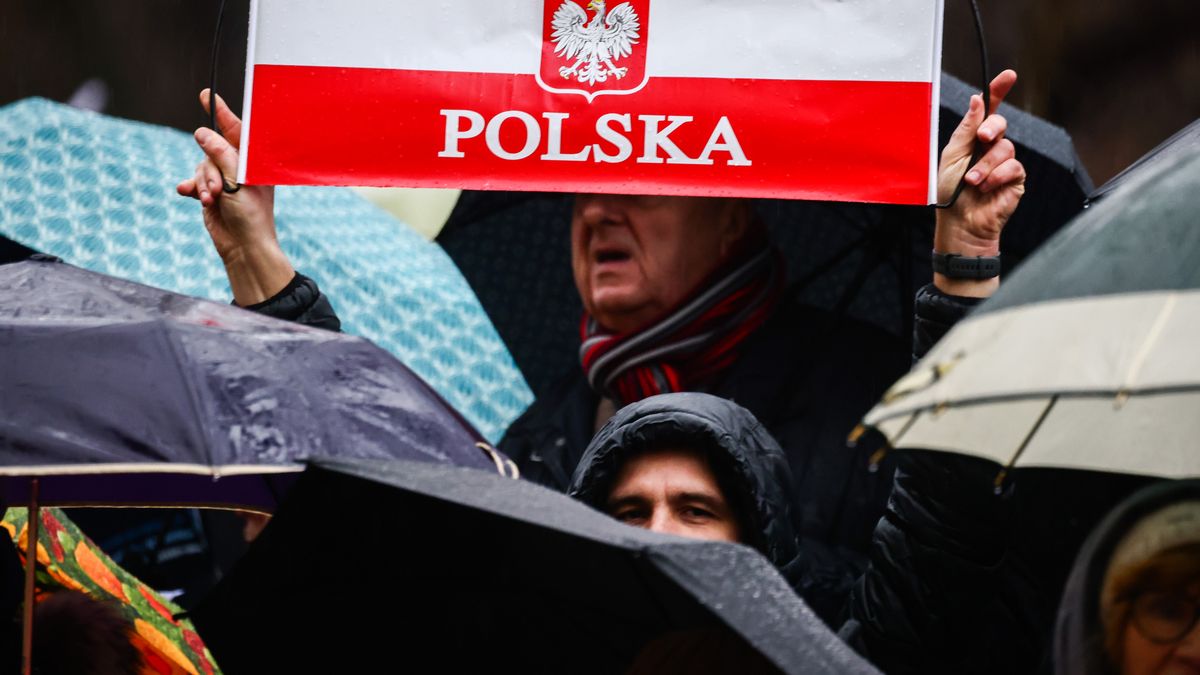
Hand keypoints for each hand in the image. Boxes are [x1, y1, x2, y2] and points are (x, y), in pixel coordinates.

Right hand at [176, 89, 293, 305]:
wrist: (243, 247)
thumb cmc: (251, 214)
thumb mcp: (238, 180)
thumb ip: (220, 154)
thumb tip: (201, 133)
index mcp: (253, 162)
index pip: (236, 130)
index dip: (222, 112)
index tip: (207, 94)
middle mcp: (238, 168)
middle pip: (212, 149)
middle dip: (210, 167)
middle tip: (219, 188)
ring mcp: (224, 180)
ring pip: (201, 165)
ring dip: (203, 182)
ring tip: (212, 199)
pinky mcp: (210, 193)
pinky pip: (193, 180)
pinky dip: (193, 188)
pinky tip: (192, 195)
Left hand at [934, 69, 1025, 296]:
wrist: (960, 224)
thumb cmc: (950, 194)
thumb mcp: (952, 157)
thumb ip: (966, 129)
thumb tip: (977, 100)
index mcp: (972, 140)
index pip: (988, 110)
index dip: (998, 92)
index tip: (1008, 76)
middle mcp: (989, 148)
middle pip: (1000, 124)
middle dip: (992, 128)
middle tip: (982, 139)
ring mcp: (1004, 163)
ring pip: (1006, 148)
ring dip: (986, 165)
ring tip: (973, 182)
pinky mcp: (1015, 179)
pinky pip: (1013, 166)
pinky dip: (997, 176)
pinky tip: (986, 188)